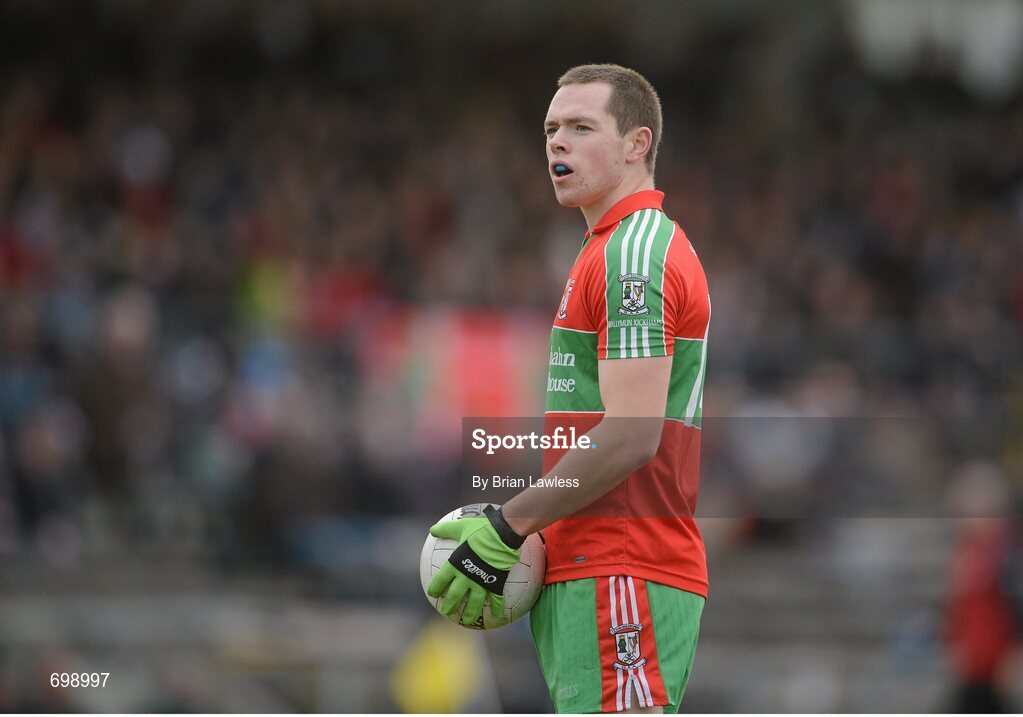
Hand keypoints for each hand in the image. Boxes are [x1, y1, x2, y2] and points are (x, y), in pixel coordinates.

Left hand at [427, 505, 523, 624]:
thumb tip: (432, 529)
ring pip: (473, 603)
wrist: (502, 534)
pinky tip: (498, 616)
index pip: (441, 580)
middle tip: (446, 612)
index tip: (433, 594)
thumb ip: (446, 529)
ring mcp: (481, 582)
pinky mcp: (495, 583)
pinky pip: (496, 599)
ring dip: (470, 613)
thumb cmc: (481, 529)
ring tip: (467, 621)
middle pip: (455, 595)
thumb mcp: (461, 526)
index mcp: (456, 564)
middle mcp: (466, 577)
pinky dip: (497, 608)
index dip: (436, 588)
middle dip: (449, 606)